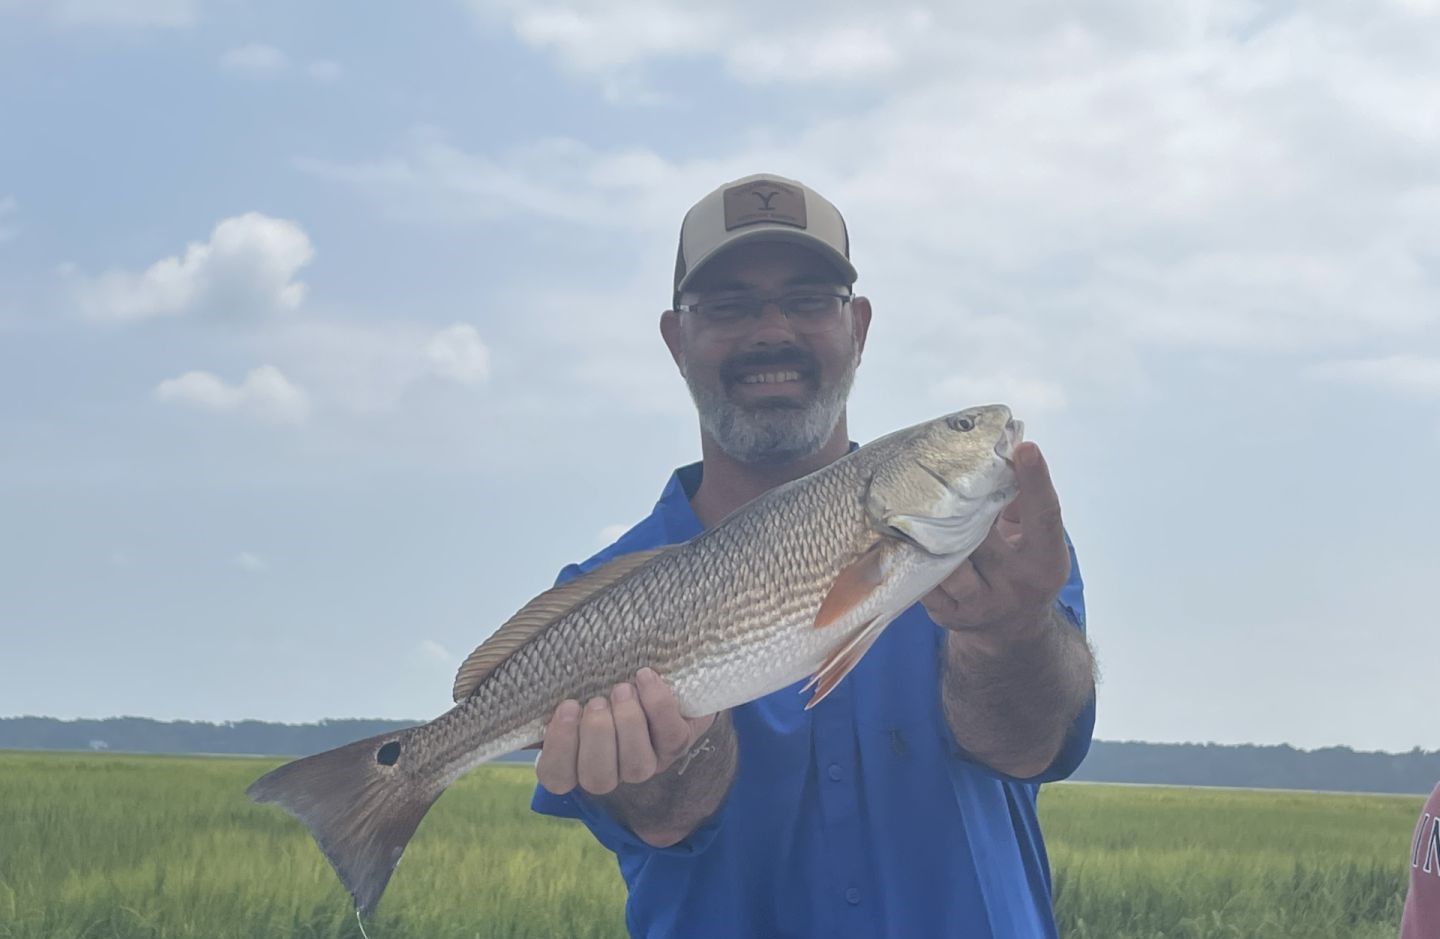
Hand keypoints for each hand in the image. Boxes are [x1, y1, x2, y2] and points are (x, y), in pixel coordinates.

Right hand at [536, 667, 717, 795]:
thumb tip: (526, 694)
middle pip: (598, 779)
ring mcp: (647, 762)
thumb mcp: (573, 687)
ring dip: (628, 725)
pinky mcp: (676, 744)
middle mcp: (612, 770)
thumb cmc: (602, 682)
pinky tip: (645, 677)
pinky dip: (658, 705)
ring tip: (622, 689)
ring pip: (636, 768)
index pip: (556, 777)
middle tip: (596, 701)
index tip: (566, 707)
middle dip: (596, 736)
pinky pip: (670, 737)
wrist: (658, 673)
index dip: (559, 748)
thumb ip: (548, 697)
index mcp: (576, 759)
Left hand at [922, 441, 1069, 641]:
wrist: (1010, 631)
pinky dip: (913, 559)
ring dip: (931, 536)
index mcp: (1046, 560)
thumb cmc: (1020, 567)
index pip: (1045, 515)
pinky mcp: (950, 616)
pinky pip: (926, 582)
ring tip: (915, 507)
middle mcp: (1017, 584)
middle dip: (962, 506)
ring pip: (949, 562)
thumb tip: (1007, 449)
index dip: (1036, 481)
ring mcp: (983, 603)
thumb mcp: (1035, 539)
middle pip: (984, 536)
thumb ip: (1024, 501)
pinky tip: (904, 539)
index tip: (1025, 447)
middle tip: (941, 473)